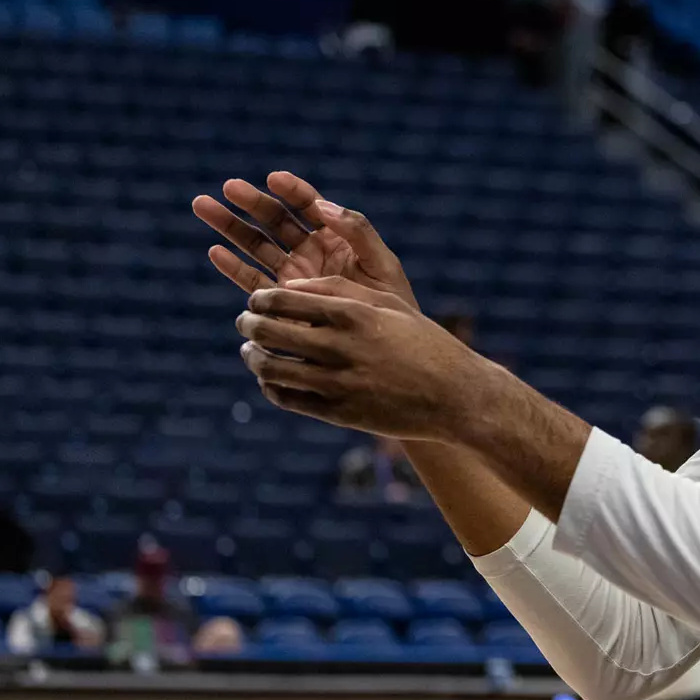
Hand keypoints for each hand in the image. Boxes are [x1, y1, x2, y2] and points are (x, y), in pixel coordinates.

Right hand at [192, 170, 418, 311]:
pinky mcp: (281, 302)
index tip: (274, 179)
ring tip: (202, 205)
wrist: (385, 349)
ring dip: (230, 227)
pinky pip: (252, 281)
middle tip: (228, 187)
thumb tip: (323, 205)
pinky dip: (233, 267)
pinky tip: (215, 251)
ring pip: (256, 245)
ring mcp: (293, 276)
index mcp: (336, 237)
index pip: (309, 206)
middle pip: (275, 221)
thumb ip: (358, 232)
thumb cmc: (393, 305)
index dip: (292, 190)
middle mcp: (310, 252)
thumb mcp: (382, 264)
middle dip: (251, 203)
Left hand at [236, 276, 498, 441]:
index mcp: (353, 314)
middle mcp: (341, 347)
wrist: (454, 395)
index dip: (261, 299)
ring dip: (252, 357)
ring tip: (250, 351)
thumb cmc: (422, 341)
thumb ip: (338, 290)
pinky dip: (270, 387)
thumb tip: (290, 287)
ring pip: (271, 368)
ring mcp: (338, 383)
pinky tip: (270, 379)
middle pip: (269, 332)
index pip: (283, 299)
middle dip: (248, 324)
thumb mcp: (388, 304)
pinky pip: (287, 399)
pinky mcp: (338, 413)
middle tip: (245, 322)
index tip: (257, 300)